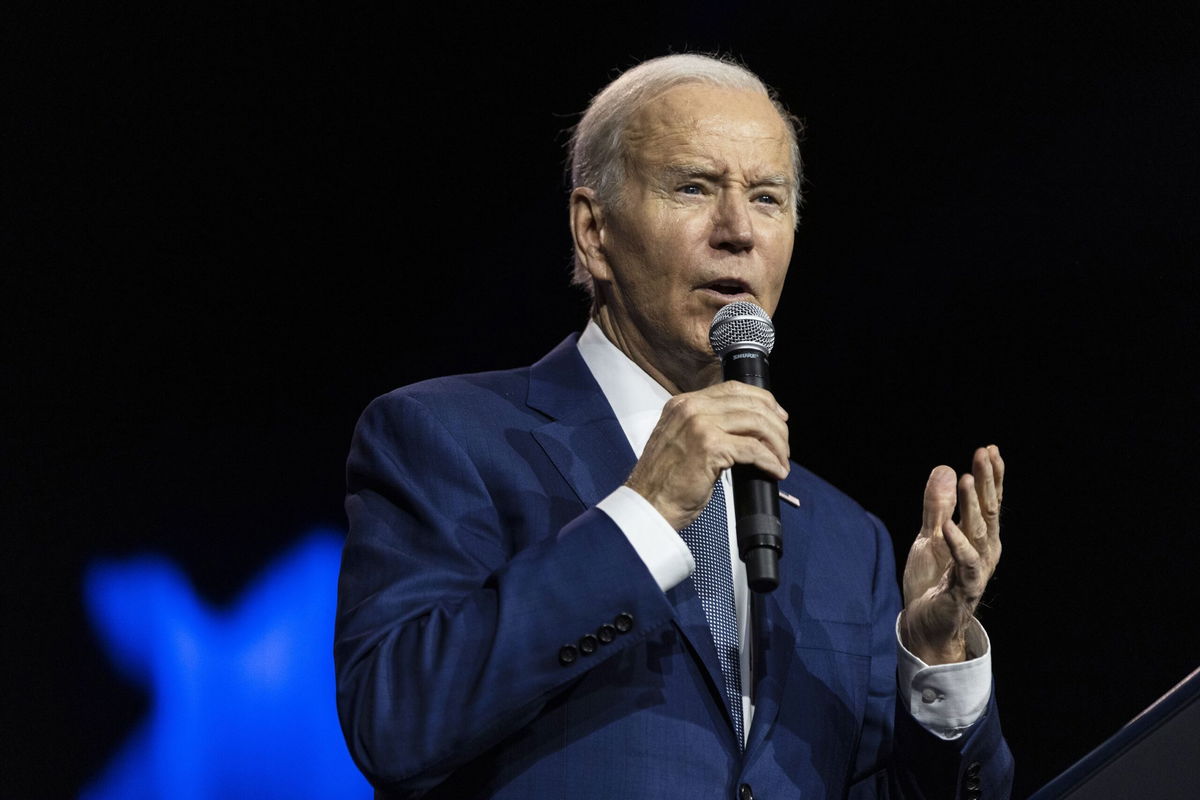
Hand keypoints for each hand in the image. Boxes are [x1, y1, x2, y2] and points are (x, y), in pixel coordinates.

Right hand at [627, 382, 789, 529]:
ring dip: (776, 444)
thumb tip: (745, 431)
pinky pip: (753, 449)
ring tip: (781, 460)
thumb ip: (707, 428)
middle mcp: (690, 408)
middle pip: (750, 403)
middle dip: (776, 425)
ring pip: (756, 423)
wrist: (648, 505)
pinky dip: (770, 461)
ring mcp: (700, 425)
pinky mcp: (710, 447)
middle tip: (784, 446)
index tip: (778, 417)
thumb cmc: (664, 483)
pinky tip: (776, 471)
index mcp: (683, 403)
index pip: (733, 389)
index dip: (763, 401)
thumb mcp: (682, 441)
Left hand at [901, 445, 1003, 663]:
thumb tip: (947, 469)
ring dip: (973, 506)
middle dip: (987, 482)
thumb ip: (938, 507)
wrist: (925, 627)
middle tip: (984, 453)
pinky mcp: (963, 591)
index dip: (991, 477)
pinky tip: (948, 526)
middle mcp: (983, 553)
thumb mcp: (929, 537)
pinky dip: (957, 544)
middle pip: (988, 512)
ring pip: (979, 533)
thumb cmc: (932, 582)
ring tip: (968, 478)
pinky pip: (964, 565)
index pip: (988, 503)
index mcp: (978, 539)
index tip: (989, 449)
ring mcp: (976, 571)